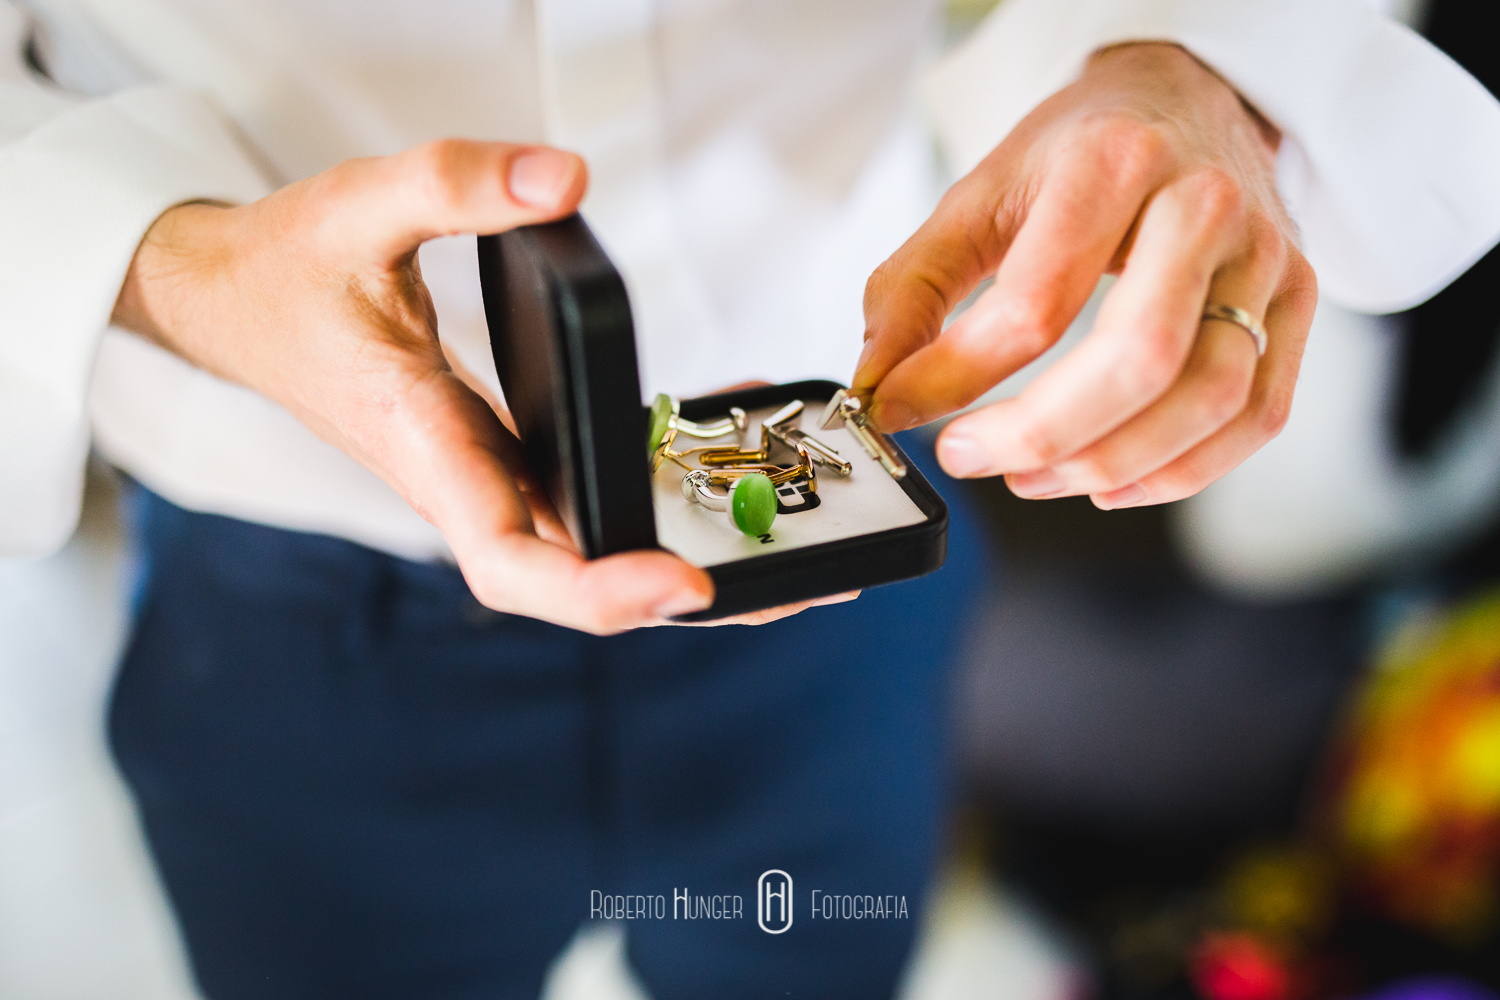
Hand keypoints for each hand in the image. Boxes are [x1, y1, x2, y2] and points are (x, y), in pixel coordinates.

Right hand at [112, 139, 756, 632]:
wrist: (238, 303)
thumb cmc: (286, 272)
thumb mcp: (359, 208)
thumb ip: (454, 184)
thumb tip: (564, 180)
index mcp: (425, 447)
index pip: (510, 561)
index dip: (595, 591)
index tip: (681, 584)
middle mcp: (464, 482)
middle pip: (574, 579)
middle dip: (679, 600)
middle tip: (798, 587)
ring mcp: (485, 477)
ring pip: (587, 552)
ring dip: (682, 563)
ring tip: (791, 548)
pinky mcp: (500, 457)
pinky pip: (584, 500)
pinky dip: (655, 495)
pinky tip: (721, 449)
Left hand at [856, 43, 1315, 508]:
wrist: (1185, 99)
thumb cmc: (1080, 153)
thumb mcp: (979, 195)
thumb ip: (914, 288)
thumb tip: (878, 384)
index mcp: (1114, 163)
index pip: (1036, 303)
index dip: (956, 376)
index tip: (901, 408)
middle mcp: (1204, 206)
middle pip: (1138, 361)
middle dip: (1039, 434)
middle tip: (968, 455)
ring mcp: (1264, 256)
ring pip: (1209, 399)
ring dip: (1109, 465)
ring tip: (1030, 476)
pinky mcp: (1295, 301)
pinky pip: (1257, 416)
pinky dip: (1181, 472)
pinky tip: (1109, 483)